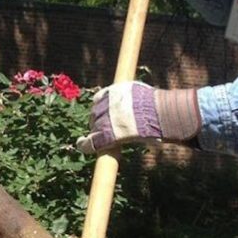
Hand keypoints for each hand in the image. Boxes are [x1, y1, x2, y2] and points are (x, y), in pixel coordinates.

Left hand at [75, 82, 200, 153]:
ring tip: (99, 139)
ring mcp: (103, 120)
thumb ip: (135, 96)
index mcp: (112, 92)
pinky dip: (84, 145)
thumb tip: (145, 100)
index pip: (99, 99)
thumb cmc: (155, 105)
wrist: (156, 113)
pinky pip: (89, 142)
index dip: (101, 108)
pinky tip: (81, 145)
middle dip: (99, 120)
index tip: (104, 113)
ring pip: (93, 126)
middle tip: (106, 128)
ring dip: (96, 131)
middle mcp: (104, 104)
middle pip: (95, 113)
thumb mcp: (142, 93)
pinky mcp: (104, 135)